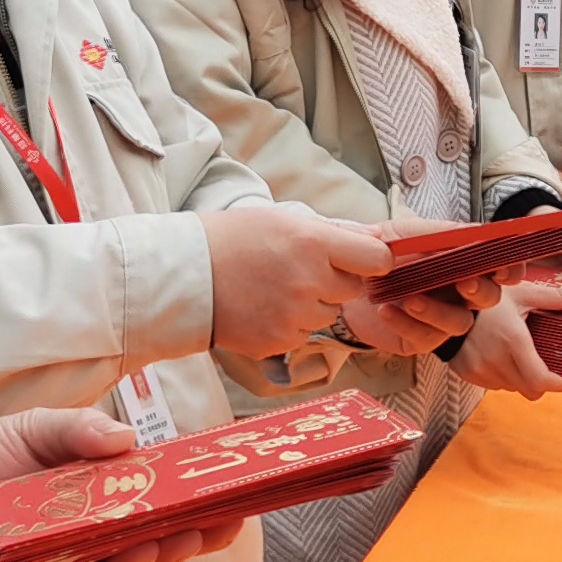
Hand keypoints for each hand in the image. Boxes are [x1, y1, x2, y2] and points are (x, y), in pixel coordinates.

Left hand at [0, 408, 237, 561]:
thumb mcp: (30, 432)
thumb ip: (76, 432)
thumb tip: (128, 440)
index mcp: (92, 519)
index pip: (154, 526)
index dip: (194, 522)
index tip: (231, 510)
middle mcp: (78, 560)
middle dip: (176, 548)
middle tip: (204, 529)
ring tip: (150, 546)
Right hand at [202, 205, 391, 358]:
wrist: (183, 276)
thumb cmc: (231, 239)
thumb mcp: (282, 219)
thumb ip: (332, 232)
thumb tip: (375, 240)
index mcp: (313, 244)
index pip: (377, 260)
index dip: (373, 261)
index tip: (364, 261)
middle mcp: (309, 282)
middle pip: (352, 289)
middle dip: (335, 281)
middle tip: (300, 270)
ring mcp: (294, 316)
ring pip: (328, 314)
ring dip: (313, 305)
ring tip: (275, 289)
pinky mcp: (278, 343)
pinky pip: (302, 335)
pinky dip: (289, 325)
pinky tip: (262, 308)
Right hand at [446, 284, 561, 396]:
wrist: (443, 303)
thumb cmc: (486, 297)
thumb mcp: (523, 292)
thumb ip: (558, 299)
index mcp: (513, 341)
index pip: (542, 381)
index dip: (560, 383)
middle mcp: (495, 361)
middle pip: (532, 390)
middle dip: (545, 381)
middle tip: (550, 364)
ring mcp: (480, 371)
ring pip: (514, 388)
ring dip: (523, 377)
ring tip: (522, 354)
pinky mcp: (468, 375)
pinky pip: (496, 385)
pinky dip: (505, 375)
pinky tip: (502, 355)